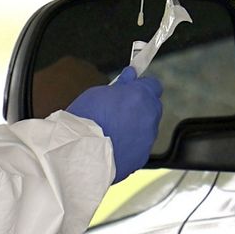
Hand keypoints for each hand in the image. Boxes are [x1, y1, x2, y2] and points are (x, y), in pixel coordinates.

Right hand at [65, 67, 163, 182]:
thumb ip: (120, 85)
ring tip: (112, 130)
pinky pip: (140, 146)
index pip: (153, 85)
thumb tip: (130, 76)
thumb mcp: (98, 93)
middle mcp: (149, 117)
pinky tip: (113, 144)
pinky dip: (130, 144)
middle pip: (152, 107)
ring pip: (146, 128)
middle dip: (139, 107)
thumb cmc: (86, 120)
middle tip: (118, 110)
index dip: (141, 86)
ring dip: (135, 126)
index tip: (131, 88)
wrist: (80, 152)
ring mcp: (148, 139)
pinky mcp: (142, 156)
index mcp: (140, 96)